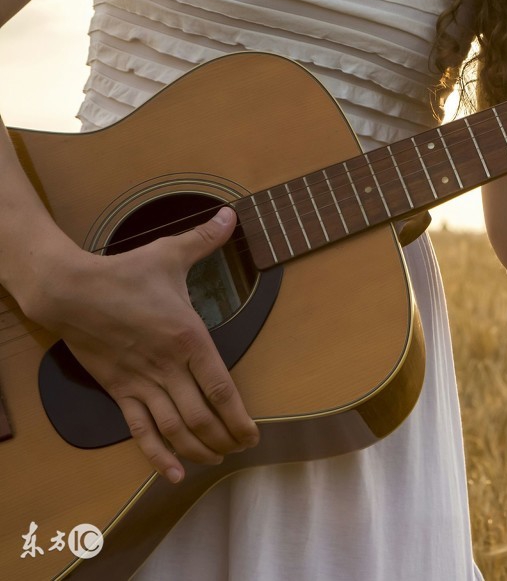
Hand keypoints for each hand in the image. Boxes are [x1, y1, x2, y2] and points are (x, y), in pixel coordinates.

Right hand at [25, 207, 258, 481]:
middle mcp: (168, 366)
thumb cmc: (124, 273)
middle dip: (225, 439)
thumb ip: (205, 240)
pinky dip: (157, 455)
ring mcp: (141, 382)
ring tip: (216, 460)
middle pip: (201, 416)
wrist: (70, 290)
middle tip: (242, 450)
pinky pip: (140, 430)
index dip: (239, 417)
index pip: (221, 387)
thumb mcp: (170, 253)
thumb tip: (232, 215)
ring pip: (174, 429)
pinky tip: (173, 473)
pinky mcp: (118, 391)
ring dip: (198, 450)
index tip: (255, 433)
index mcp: (188, 337)